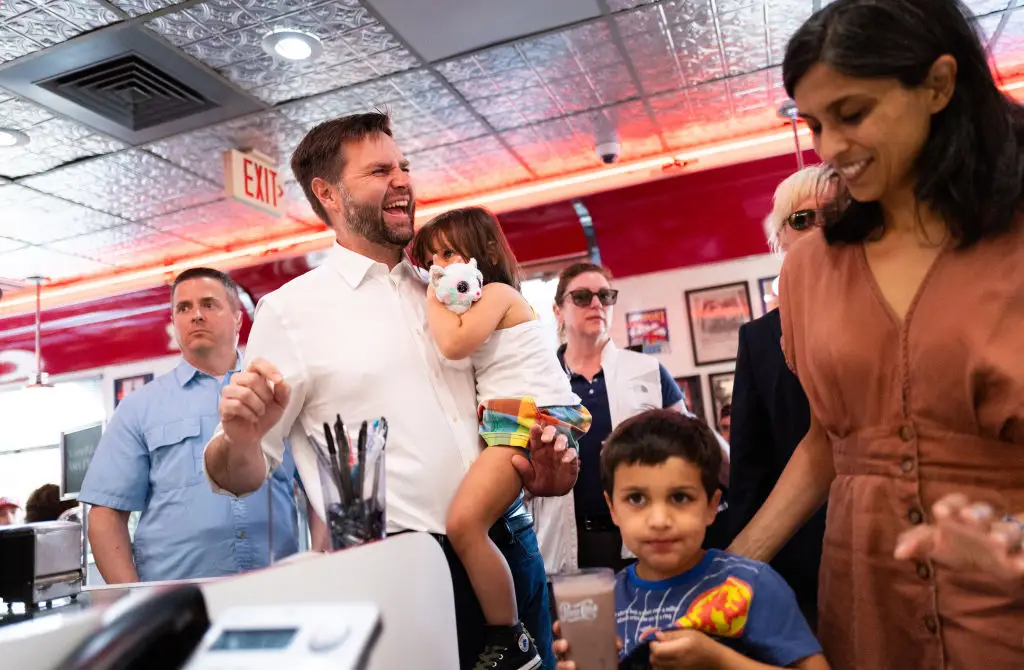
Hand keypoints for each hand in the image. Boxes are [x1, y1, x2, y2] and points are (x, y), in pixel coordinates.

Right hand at [218, 358, 289, 446]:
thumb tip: (280, 380)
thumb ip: (283, 390)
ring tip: (259, 413)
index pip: (257, 362)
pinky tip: (252, 418)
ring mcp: (228, 393)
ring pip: (244, 393)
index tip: (279, 380)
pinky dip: (249, 414)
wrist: (253, 435)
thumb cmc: (265, 415)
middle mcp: (238, 381)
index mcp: (252, 376)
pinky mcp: (223, 406)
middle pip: (252, 378)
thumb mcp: (280, 403)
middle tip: (266, 405)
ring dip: (258, 406)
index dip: (269, 369)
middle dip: (265, 395)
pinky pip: (236, 405)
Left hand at [513, 423, 578, 496]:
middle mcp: (549, 448)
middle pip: (550, 432)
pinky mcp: (571, 460)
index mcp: (537, 450)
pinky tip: (566, 461)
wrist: (553, 494)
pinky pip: (572, 452)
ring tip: (558, 449)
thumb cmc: (540, 484)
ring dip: (561, 441)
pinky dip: (570, 454)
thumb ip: (524, 470)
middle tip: (546, 439)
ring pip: (562, 439)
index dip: (536, 431)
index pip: (536, 436)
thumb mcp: (530, 480)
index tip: (535, 427)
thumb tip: (514, 458)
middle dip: (549, 432)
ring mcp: (561, 452)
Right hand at [552, 621, 620, 669]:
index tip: (559, 625)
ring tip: (571, 665)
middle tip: (565, 645)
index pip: (562, 630)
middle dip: (558, 644)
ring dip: (563, 664)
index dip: (558, 627)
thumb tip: (617, 643)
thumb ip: (611, 643)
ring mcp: (567, 663)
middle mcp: (567, 651)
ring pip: (559, 663)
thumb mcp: (606, 646)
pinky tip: (573, 669)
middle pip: (556, 646)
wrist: (602, 667)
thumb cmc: (600, 654)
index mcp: (573, 639)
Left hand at [649, 629, 716, 668]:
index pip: (657, 651)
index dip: (653, 644)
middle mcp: (676, 664)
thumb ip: (672, 635)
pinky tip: (667, 662)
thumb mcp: (689, 633)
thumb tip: (656, 635)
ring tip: (664, 654)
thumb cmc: (703, 643)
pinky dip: (661, 667)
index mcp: (679, 650)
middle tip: (660, 646)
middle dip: (653, 652)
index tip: (657, 640)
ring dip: (656, 660)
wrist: (715, 660)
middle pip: (654, 661)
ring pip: (657, 668)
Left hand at [894, 493, 1023, 582]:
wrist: (985, 557)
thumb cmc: (955, 543)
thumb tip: (898, 553)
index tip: (940, 512)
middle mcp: (984, 522)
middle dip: (976, 513)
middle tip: (968, 516)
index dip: (949, 504)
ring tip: (998, 542)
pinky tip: (1021, 565)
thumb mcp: (935, 543)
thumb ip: (916, 543)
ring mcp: (1005, 536)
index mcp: (960, 514)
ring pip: (1010, 530)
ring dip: (1005, 534)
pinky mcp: (1021, 554)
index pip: (956, 502)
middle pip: (982, 512)